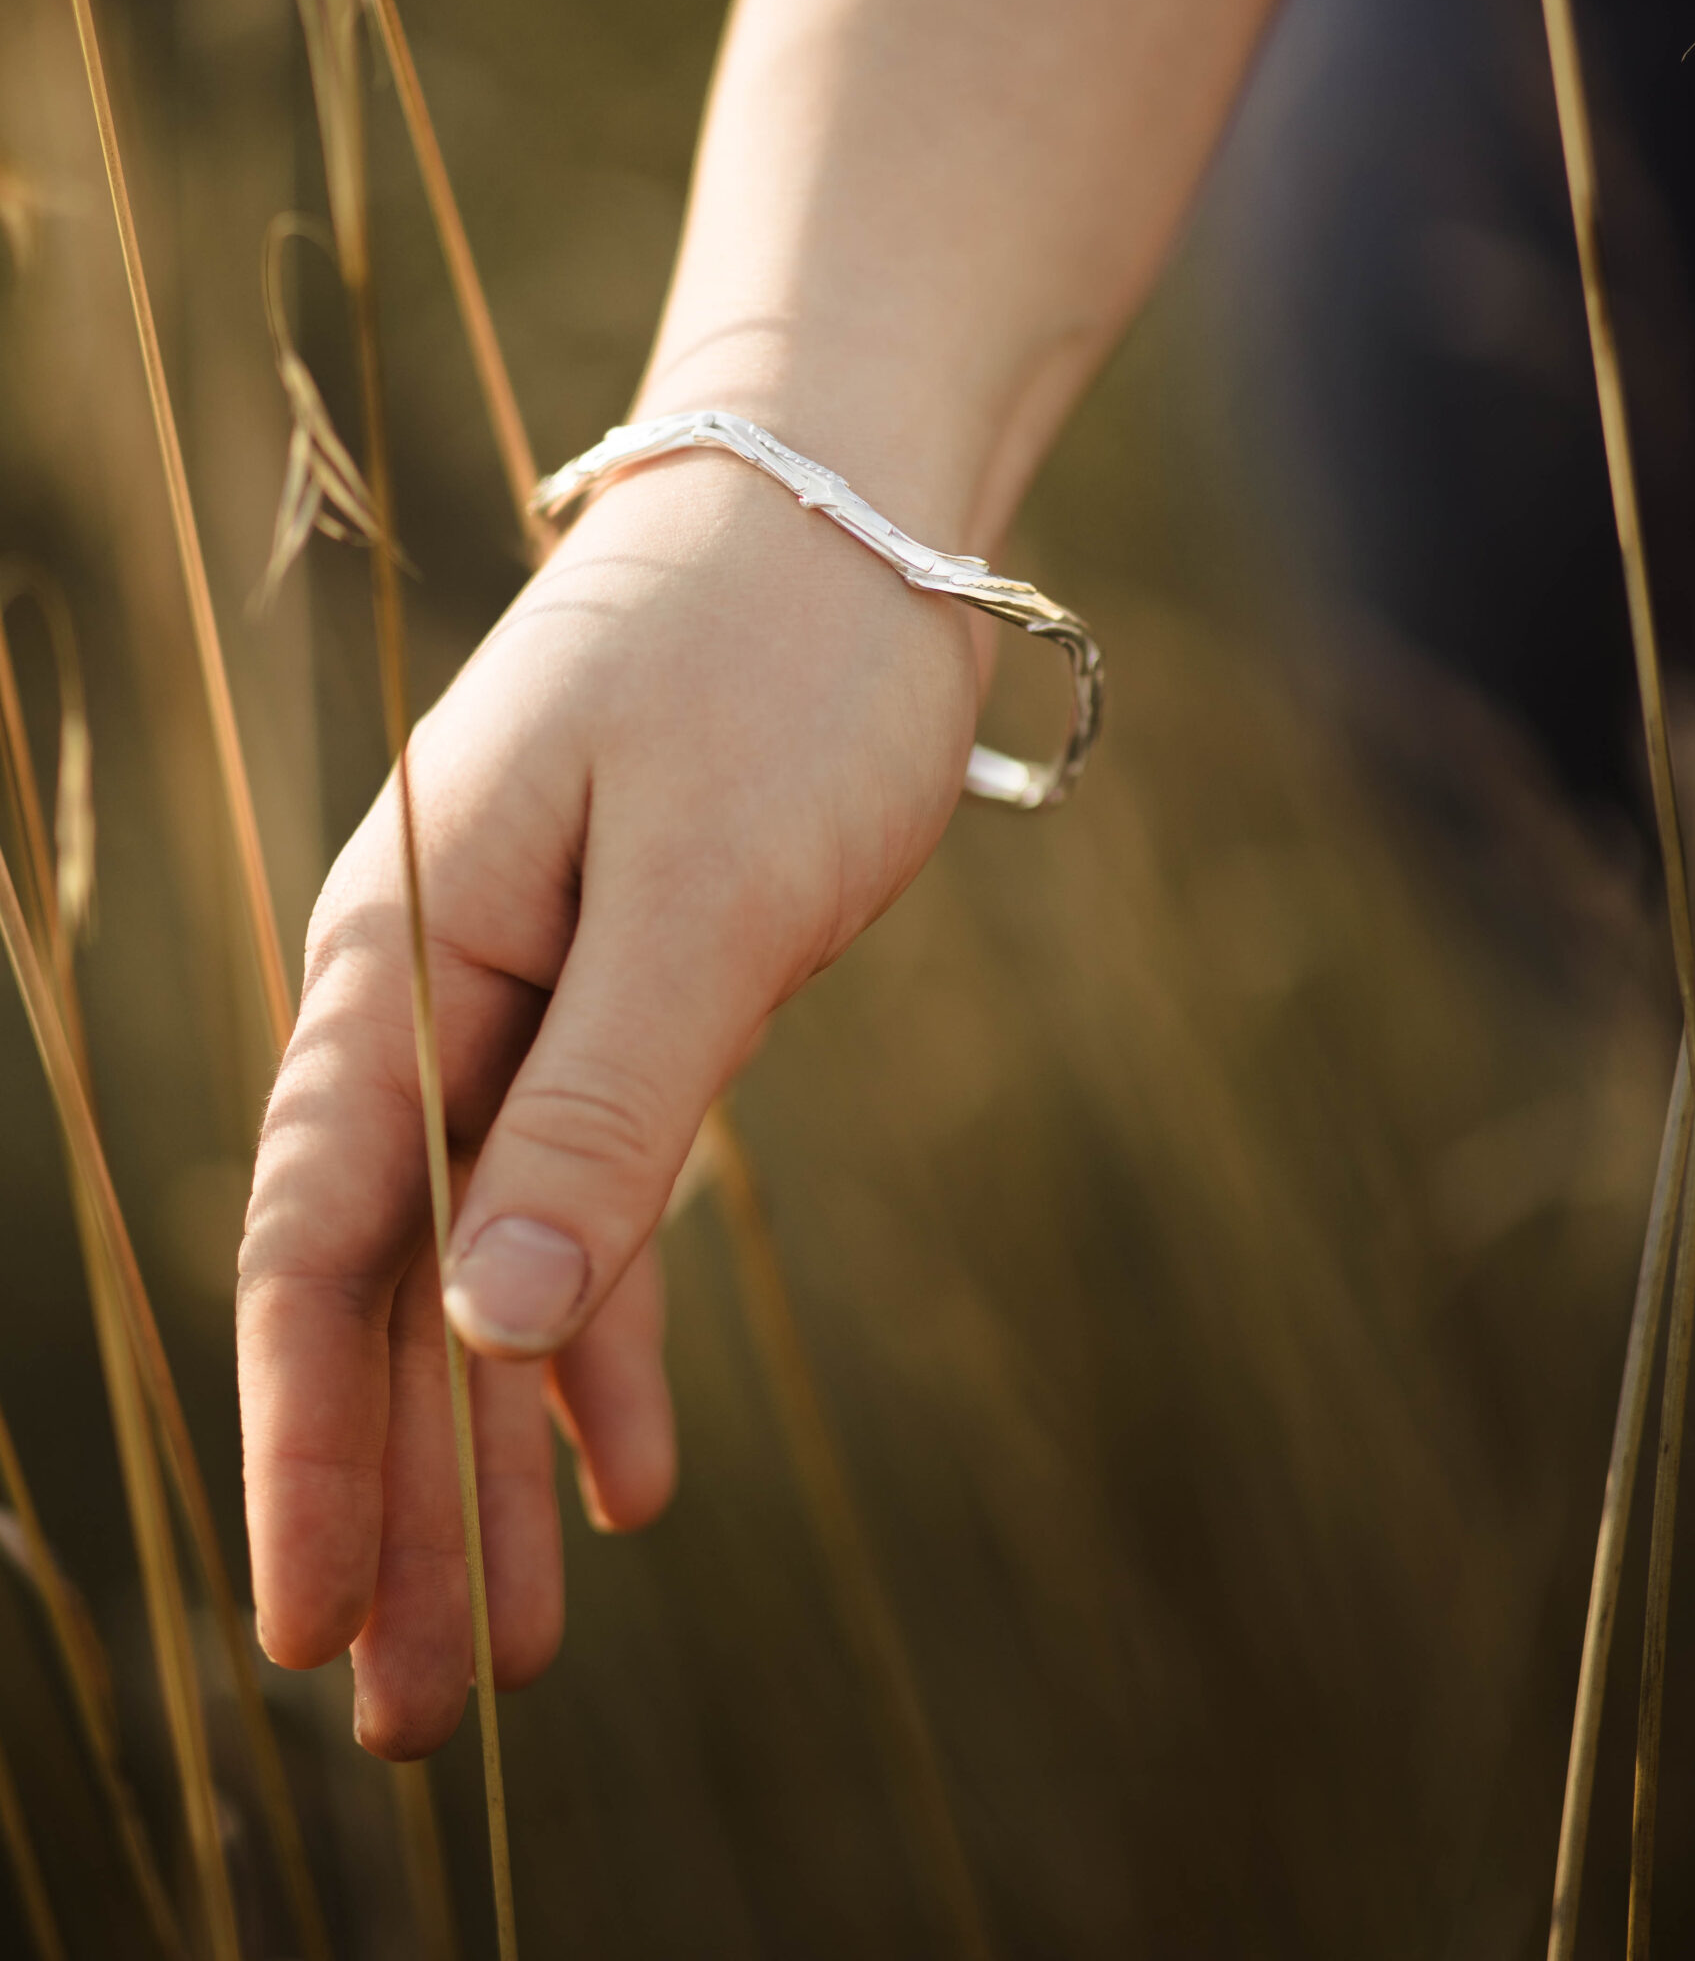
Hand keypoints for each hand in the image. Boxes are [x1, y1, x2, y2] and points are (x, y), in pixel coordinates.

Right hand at [236, 447, 978, 1755]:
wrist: (847, 517)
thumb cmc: (774, 672)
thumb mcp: (704, 896)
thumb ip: (597, 1105)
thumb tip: (490, 1323)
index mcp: (405, 948)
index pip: (325, 1233)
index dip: (310, 1436)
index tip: (311, 1617)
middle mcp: (436, 986)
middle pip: (396, 1281)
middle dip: (399, 1493)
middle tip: (404, 1715)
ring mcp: (526, 995)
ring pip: (492, 1261)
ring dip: (500, 1450)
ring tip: (518, 1645)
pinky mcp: (622, 997)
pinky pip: (590, 1195)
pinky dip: (604, 1329)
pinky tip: (621, 1466)